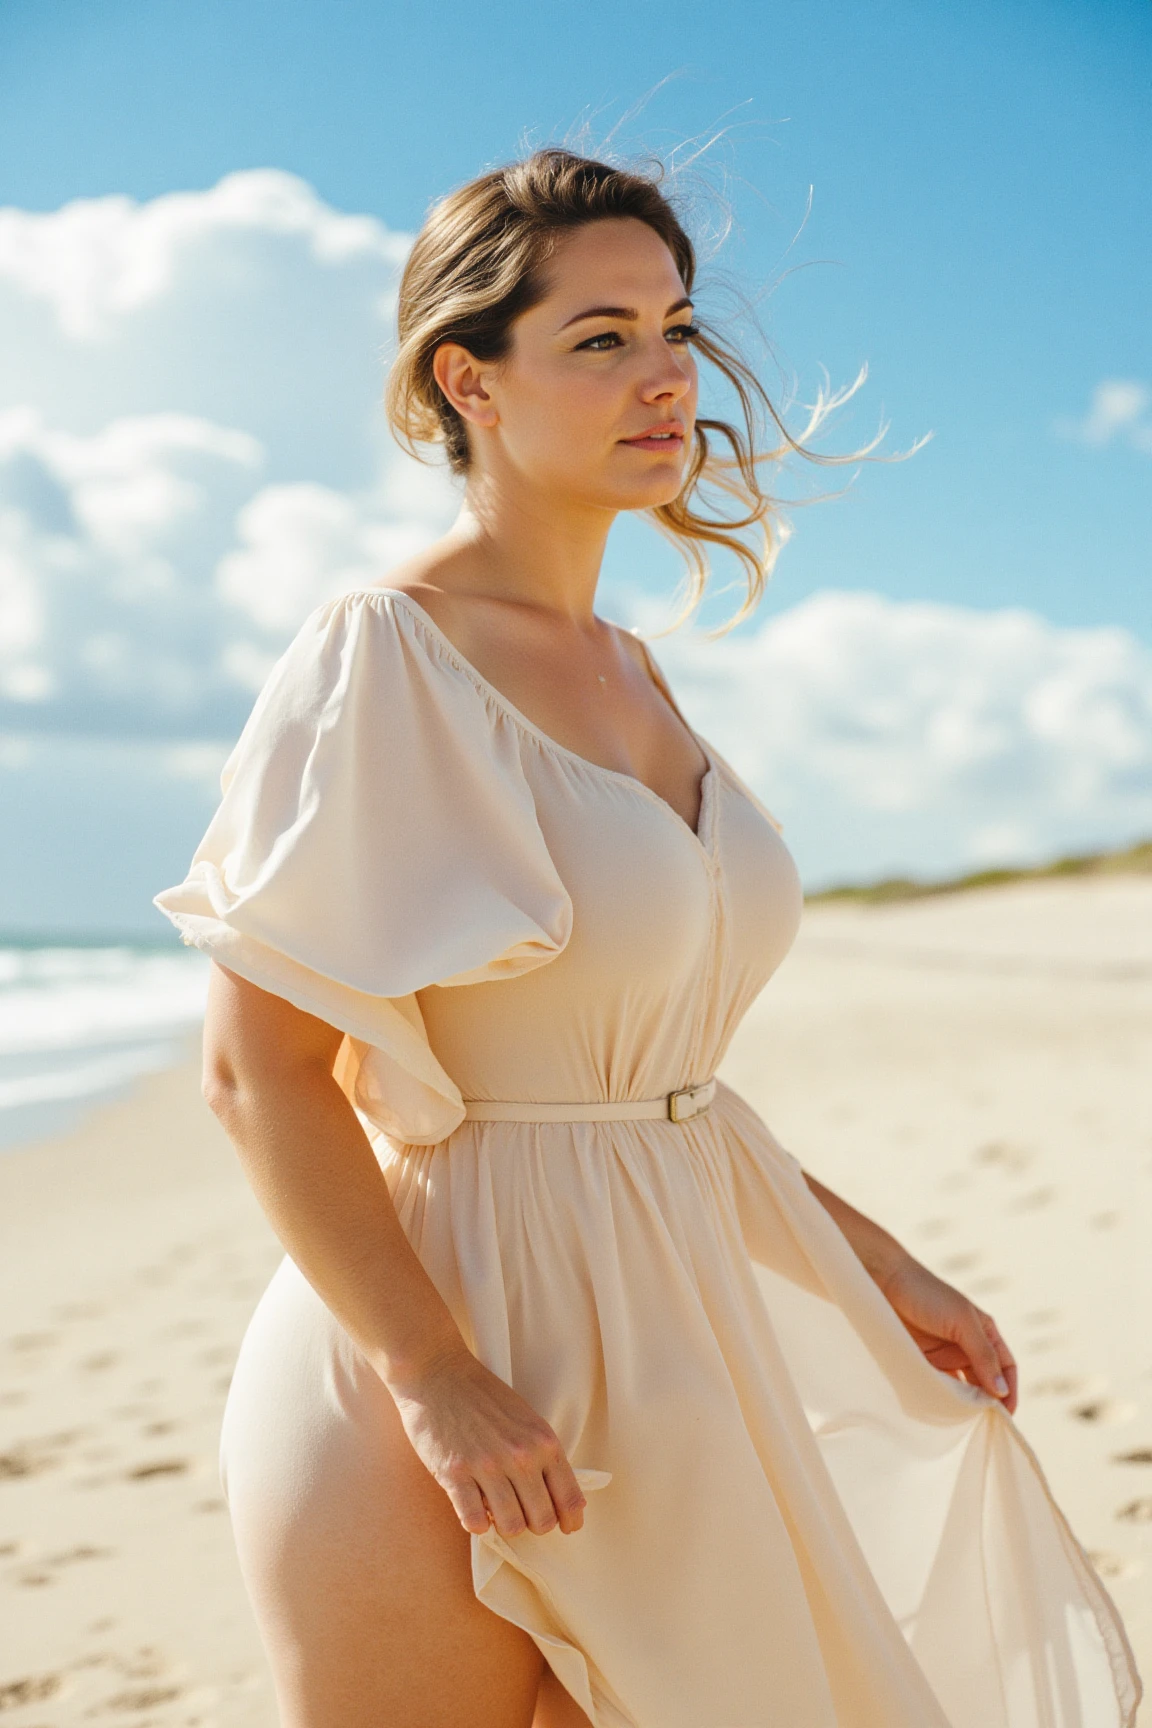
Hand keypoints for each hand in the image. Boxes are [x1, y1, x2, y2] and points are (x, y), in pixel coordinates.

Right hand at [386, 1345, 587, 1538]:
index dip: (570, 1520)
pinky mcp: (454, 1473)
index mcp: (543, 1441)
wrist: (438, 1372)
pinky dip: (476, 1523)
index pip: (569, 1497)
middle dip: (533, 1524)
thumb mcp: (526, 1419)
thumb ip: (544, 1454)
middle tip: (521, 1513)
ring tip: (495, 1509)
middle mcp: (520, 1456)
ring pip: (511, 1526)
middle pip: (542, 1520)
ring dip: (504, 1525)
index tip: (567, 1527)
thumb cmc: (483, 1395)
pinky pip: (474, 1522)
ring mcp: (487, 1465)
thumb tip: (562, 1500)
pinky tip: (472, 1506)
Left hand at [876, 1257, 1017, 1414]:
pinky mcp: (922, 1362)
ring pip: (961, 1388)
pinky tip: (940, 1412)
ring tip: (962, 1423)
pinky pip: (938, 1387)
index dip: (1010, 1391)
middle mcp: (967, 1346)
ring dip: (963, 1406)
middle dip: (987, 1403)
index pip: (1005, 1367)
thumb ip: (983, 1354)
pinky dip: (941, 1400)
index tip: (1007, 1416)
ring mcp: (944, 1356)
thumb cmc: (927, 1293)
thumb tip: (1002, 1390)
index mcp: (984, 1333)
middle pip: (985, 1382)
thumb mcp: (962, 1321)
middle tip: (984, 1427)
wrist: (883, 1281)